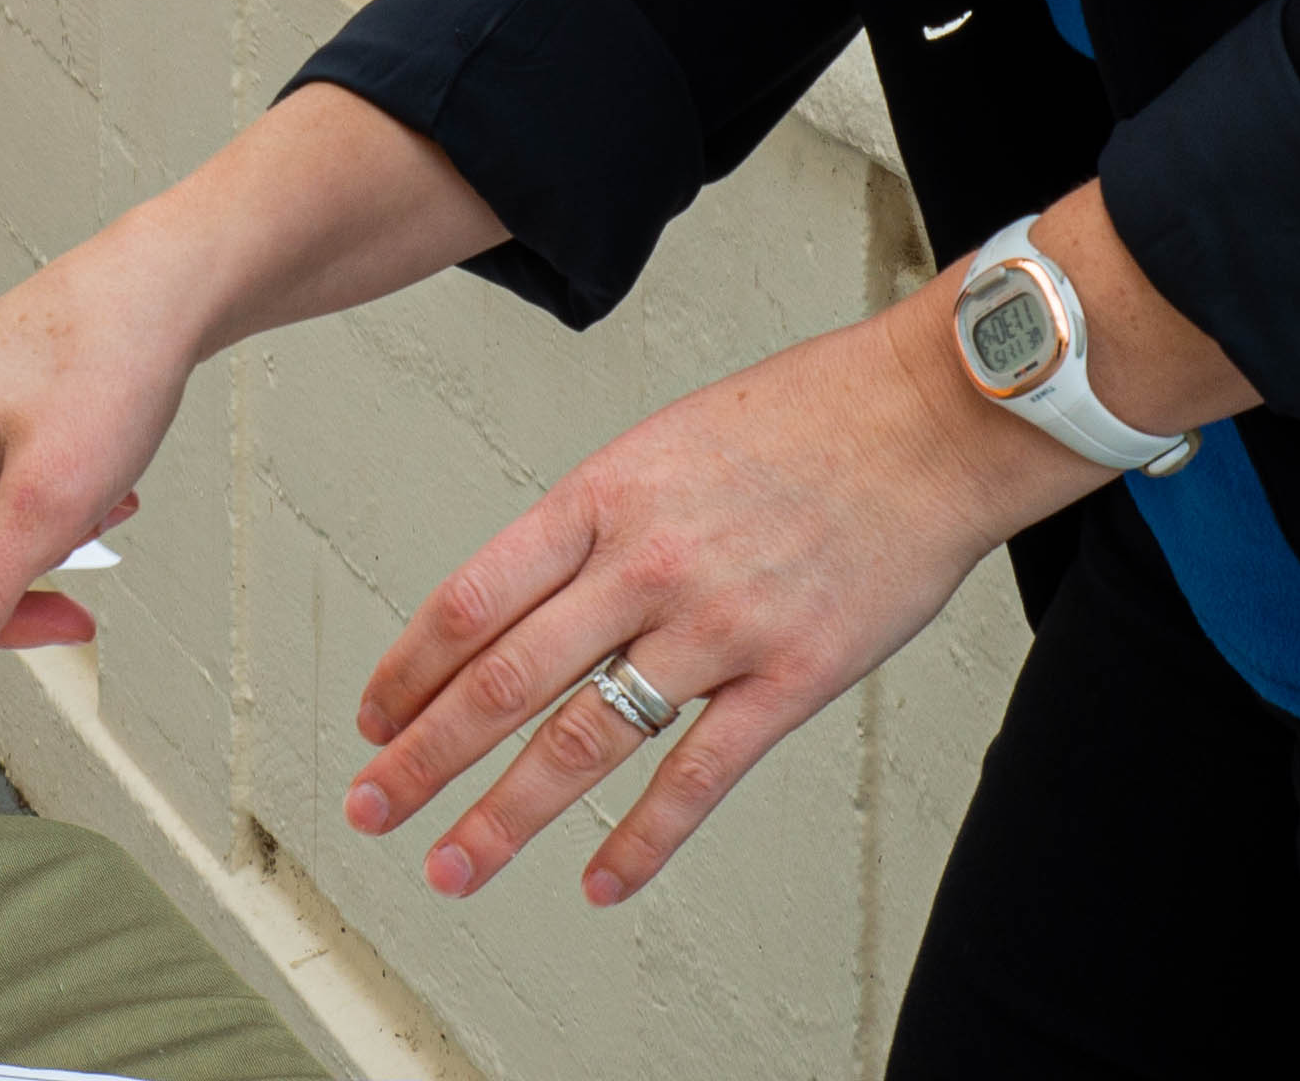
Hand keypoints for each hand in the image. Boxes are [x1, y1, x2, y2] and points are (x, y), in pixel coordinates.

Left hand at [347, 283, 1088, 911]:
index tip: (374, 717)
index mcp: (602, 496)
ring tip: (455, 866)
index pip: (472, 598)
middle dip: (425, 757)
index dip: (410, 668)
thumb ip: (594, 523)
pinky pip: (697, 777)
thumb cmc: (803, 418)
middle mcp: (644, 564)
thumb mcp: (663, 442)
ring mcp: (716, 626)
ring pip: (584, 741)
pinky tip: (599, 881)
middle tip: (371, 810)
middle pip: (505, 681)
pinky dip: (641, 841)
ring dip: (506, 815)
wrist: (928, 418)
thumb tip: (527, 599)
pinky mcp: (789, 677)